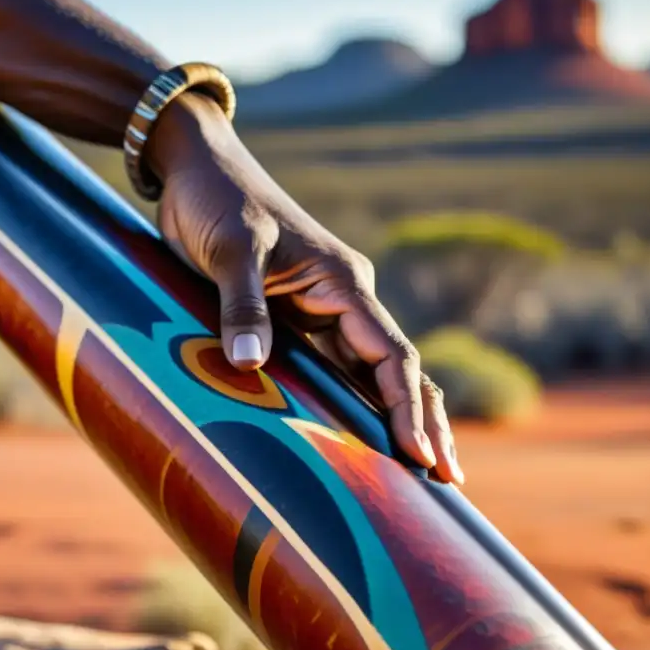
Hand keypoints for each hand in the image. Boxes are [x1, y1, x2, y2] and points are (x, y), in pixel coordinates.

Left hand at [145, 94, 463, 484]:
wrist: (199, 170)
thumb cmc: (218, 201)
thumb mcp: (230, 249)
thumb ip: (241, 303)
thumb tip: (252, 362)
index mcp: (343, 283)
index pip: (391, 353)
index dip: (408, 406)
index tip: (422, 454)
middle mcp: (344, 300)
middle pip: (396, 370)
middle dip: (423, 422)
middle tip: (450, 479)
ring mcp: (322, 311)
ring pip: (371, 374)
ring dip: (396, 419)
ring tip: (423, 471)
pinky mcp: (295, 319)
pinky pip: (334, 369)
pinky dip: (354, 404)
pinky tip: (362, 437)